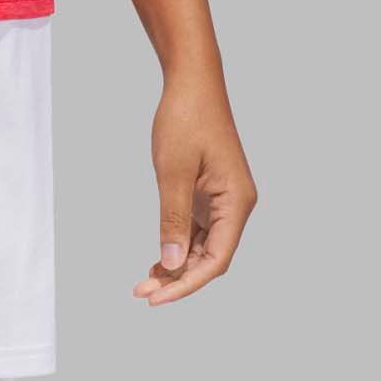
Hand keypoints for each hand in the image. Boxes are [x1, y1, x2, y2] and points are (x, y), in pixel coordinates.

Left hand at [136, 73, 256, 305]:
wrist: (191, 81)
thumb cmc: (186, 118)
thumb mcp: (174, 171)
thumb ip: (174, 219)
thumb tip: (173, 266)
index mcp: (237, 202)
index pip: (216, 260)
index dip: (187, 284)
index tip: (157, 299)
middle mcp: (235, 205)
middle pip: (211, 258)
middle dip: (178, 280)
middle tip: (142, 294)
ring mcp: (223, 199)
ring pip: (203, 247)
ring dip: (177, 266)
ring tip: (145, 283)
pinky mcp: (209, 192)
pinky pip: (197, 230)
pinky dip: (178, 246)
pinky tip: (158, 260)